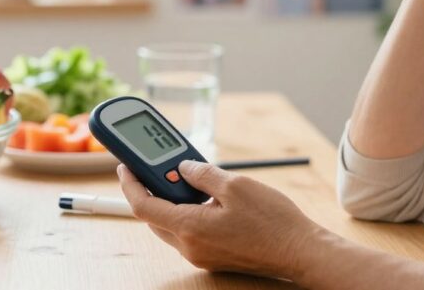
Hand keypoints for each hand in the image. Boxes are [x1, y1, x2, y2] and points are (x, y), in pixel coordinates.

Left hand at [118, 160, 322, 279]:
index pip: (143, 206)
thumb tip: (183, 168)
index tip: (125, 166)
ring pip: (171, 225)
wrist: (298, 250)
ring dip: (171, 201)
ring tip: (184, 176)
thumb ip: (202, 174)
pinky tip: (203, 195)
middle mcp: (190, 247)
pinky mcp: (213, 256)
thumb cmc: (272, 221)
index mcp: (190, 227)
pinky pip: (189, 232)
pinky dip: (188, 212)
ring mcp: (201, 255)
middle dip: (150, 190)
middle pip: (154, 217)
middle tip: (155, 166)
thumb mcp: (235, 185)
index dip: (130, 184)